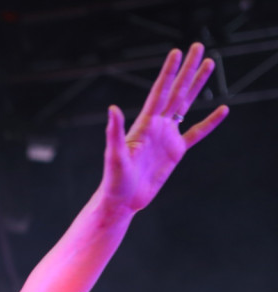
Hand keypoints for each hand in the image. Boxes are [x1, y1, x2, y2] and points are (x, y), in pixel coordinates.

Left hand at [100, 43, 228, 212]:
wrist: (122, 200)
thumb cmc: (114, 180)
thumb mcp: (113, 155)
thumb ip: (114, 132)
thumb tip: (112, 109)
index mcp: (144, 124)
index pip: (159, 92)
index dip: (169, 72)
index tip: (177, 52)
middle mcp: (157, 125)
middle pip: (176, 91)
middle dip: (188, 70)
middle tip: (199, 47)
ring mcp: (167, 136)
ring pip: (186, 105)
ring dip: (197, 85)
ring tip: (209, 65)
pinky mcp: (175, 151)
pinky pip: (196, 133)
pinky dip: (210, 122)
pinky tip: (222, 110)